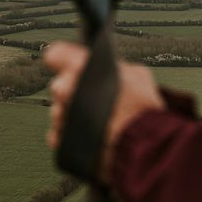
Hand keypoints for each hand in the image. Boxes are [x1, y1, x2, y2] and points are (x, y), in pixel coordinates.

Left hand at [44, 41, 165, 179]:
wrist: (145, 146)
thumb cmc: (143, 110)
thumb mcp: (137, 75)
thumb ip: (116, 68)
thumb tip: (111, 69)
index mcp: (79, 67)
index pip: (56, 55)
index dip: (63, 61)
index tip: (70, 66)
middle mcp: (64, 90)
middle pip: (59, 86)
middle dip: (72, 92)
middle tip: (93, 100)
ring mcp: (60, 117)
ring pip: (59, 112)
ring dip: (72, 116)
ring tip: (96, 123)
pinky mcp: (60, 142)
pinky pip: (58, 135)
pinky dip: (70, 137)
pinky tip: (88, 138)